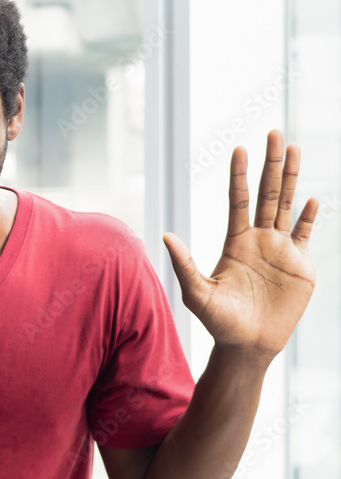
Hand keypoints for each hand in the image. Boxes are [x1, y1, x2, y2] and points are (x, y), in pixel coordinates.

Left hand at [163, 130, 317, 357]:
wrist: (247, 345)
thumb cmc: (218, 322)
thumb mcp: (197, 293)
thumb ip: (184, 264)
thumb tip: (164, 235)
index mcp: (235, 241)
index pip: (238, 200)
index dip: (239, 175)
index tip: (239, 148)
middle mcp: (259, 239)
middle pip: (267, 193)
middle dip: (271, 163)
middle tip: (273, 132)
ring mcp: (281, 249)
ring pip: (288, 205)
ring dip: (292, 178)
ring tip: (295, 148)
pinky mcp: (300, 265)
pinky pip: (306, 235)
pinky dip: (310, 218)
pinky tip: (314, 200)